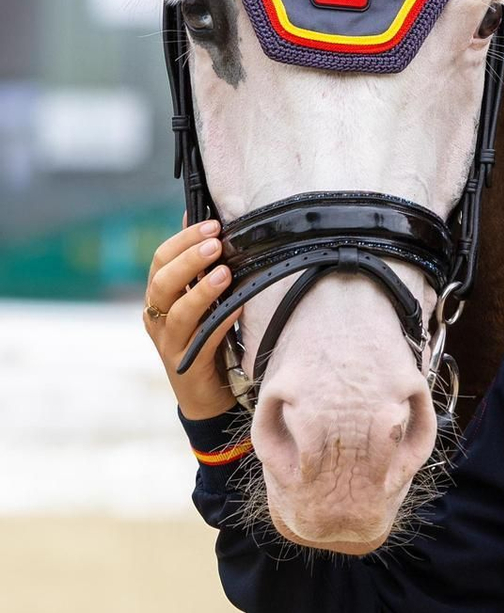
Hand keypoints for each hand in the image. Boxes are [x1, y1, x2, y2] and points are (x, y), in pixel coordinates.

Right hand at [143, 221, 236, 421]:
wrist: (205, 393)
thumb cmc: (206, 337)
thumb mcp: (201, 299)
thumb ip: (199, 266)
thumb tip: (202, 219)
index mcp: (159, 296)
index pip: (161, 260)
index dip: (183, 240)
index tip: (211, 225)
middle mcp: (156, 317)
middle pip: (163, 282)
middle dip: (190, 259)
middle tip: (216, 243)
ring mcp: (168, 342)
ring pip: (177, 312)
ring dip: (202, 289)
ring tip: (225, 273)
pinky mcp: (186, 364)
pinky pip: (203, 339)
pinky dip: (221, 321)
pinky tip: (238, 306)